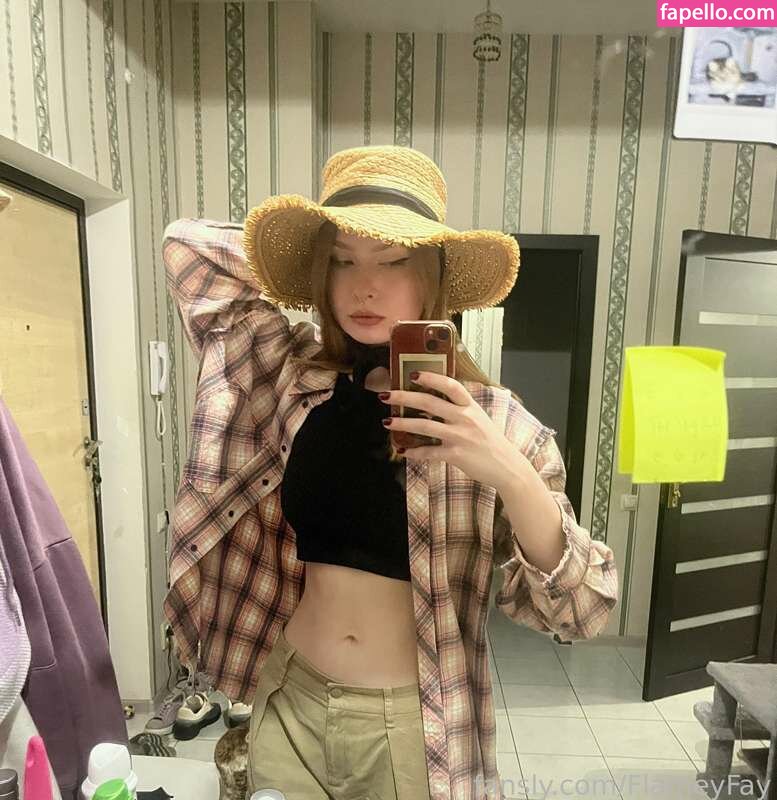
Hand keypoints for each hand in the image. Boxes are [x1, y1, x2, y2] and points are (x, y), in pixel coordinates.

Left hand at [380, 371, 525, 489]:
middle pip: (429, 402)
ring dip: (402, 423)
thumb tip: (433, 401)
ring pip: (424, 426)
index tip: (414, 374)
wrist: (507, 466)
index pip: (450, 385)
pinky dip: (414, 452)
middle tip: (386, 395)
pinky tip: (403, 450)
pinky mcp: (456, 454)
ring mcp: (460, 436)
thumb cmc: (491, 442)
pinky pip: (429, 452)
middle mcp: (465, 418)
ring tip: (386, 421)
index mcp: (470, 406)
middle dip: (404, 397)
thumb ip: (459, 409)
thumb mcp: (479, 418)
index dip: (432, 378)